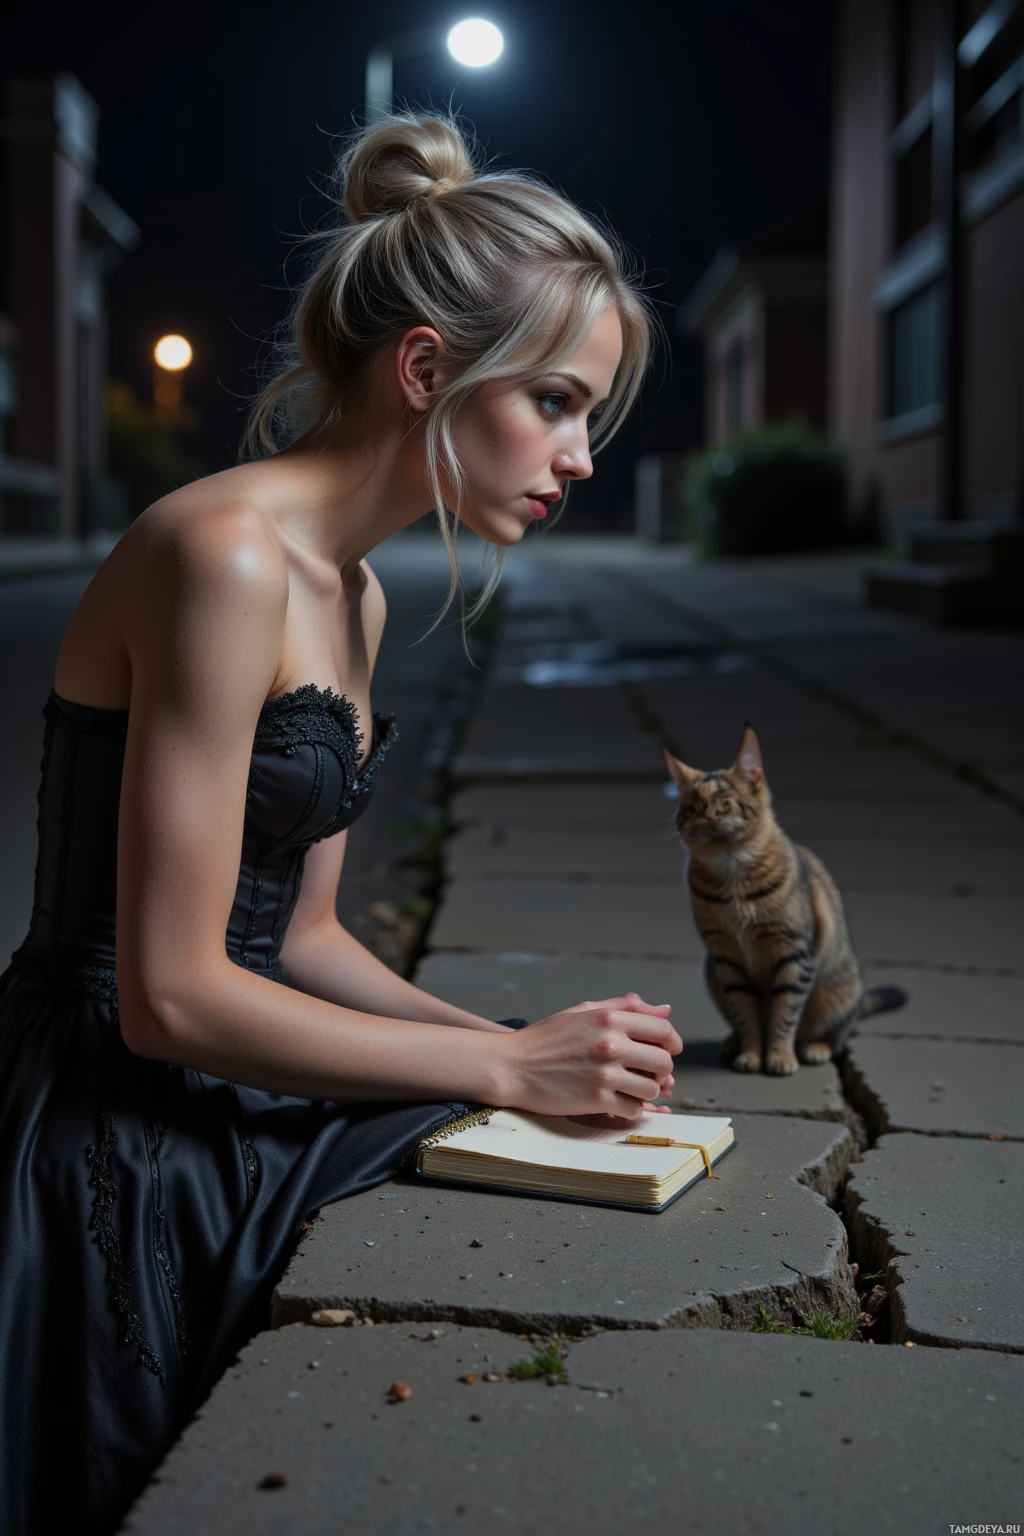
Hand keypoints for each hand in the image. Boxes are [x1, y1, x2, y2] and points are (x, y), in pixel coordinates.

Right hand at [494, 992, 680, 1120]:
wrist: (511, 1066)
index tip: (667, 1050)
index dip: (672, 1042)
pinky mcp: (596, 1100)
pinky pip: (634, 1109)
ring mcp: (604, 1074)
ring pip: (652, 1089)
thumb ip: (625, 1007)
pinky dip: (630, 1108)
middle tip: (649, 1073)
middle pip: (663, 1061)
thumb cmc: (546, 1039)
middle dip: (662, 1070)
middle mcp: (611, 1044)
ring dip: (646, 1091)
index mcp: (609, 1018)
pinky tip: (616, 1101)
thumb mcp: (582, 1011)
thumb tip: (665, 1009)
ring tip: (630, 1088)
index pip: (663, 1029)